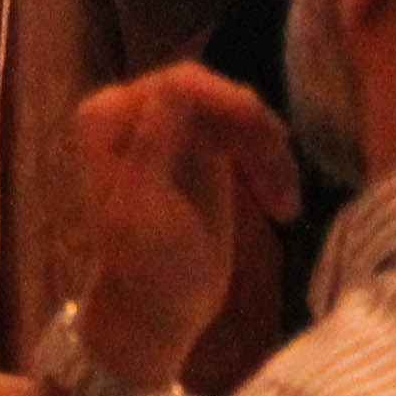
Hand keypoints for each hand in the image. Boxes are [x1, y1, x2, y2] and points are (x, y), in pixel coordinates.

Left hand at [64, 63, 300, 392]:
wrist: (155, 314)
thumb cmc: (146, 266)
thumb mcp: (146, 201)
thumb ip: (158, 138)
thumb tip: (179, 81)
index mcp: (109, 116)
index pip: (179, 86)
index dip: (229, 102)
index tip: (273, 135)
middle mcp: (135, 110)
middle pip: (214, 97)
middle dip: (256, 136)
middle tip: (285, 189)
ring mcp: (170, 128)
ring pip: (236, 116)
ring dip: (269, 156)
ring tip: (286, 210)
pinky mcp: (200, 150)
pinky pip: (244, 137)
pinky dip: (268, 165)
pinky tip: (281, 205)